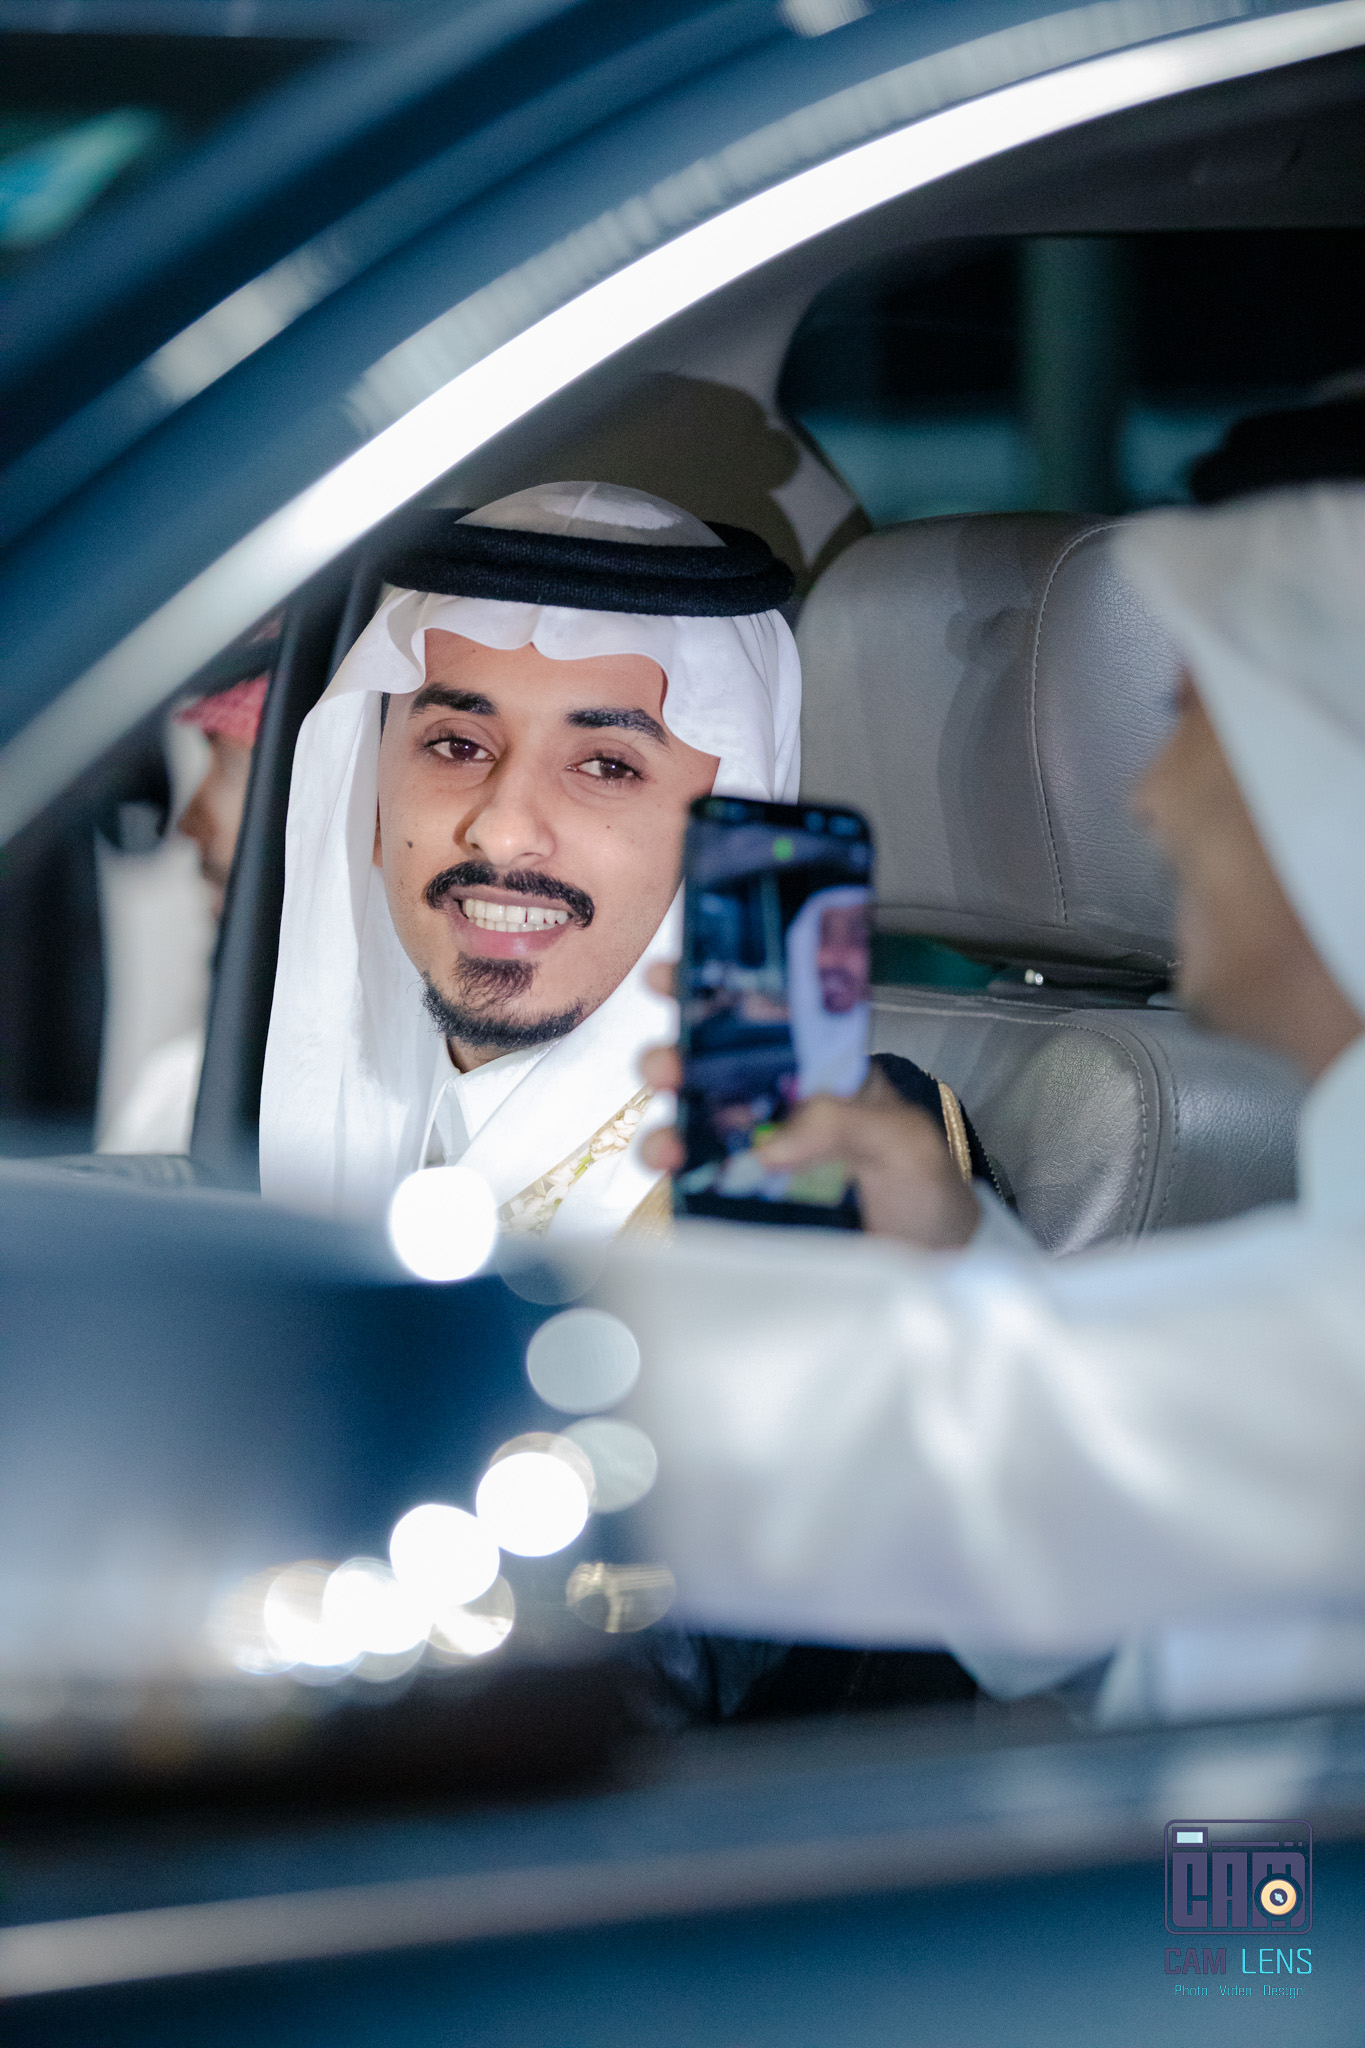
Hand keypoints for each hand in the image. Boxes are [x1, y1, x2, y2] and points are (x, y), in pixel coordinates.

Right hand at [638, 966, 979, 1249]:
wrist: (935, 1275)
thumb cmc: (929, 1195)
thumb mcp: (904, 1142)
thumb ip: (847, 1122)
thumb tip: (771, 1144)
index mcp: (824, 1073)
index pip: (764, 1020)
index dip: (716, 993)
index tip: (672, 976)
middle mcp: (784, 1106)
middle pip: (715, 1070)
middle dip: (676, 1058)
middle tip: (665, 1068)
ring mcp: (760, 1156)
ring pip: (696, 1123)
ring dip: (666, 1122)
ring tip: (665, 1144)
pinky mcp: (746, 1205)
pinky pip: (698, 1181)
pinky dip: (675, 1174)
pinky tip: (670, 1174)